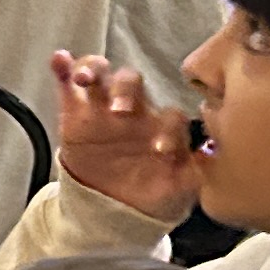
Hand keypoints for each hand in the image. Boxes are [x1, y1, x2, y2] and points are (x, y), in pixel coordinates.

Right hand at [47, 52, 202, 223]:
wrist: (115, 210)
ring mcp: (102, 108)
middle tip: (119, 111)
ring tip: (84, 78)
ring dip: (93, 69)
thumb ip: (195, 174)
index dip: (168, 128)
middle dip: (126, 90)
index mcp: (163, 126)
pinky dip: (63, 69)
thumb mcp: (180, 189)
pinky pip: (67, 86)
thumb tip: (210, 158)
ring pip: (100, 75)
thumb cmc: (153, 194)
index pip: (169, 114)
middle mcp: (134, 110)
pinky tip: (59, 59)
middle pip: (131, 82)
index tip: (160, 151)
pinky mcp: (74, 114)